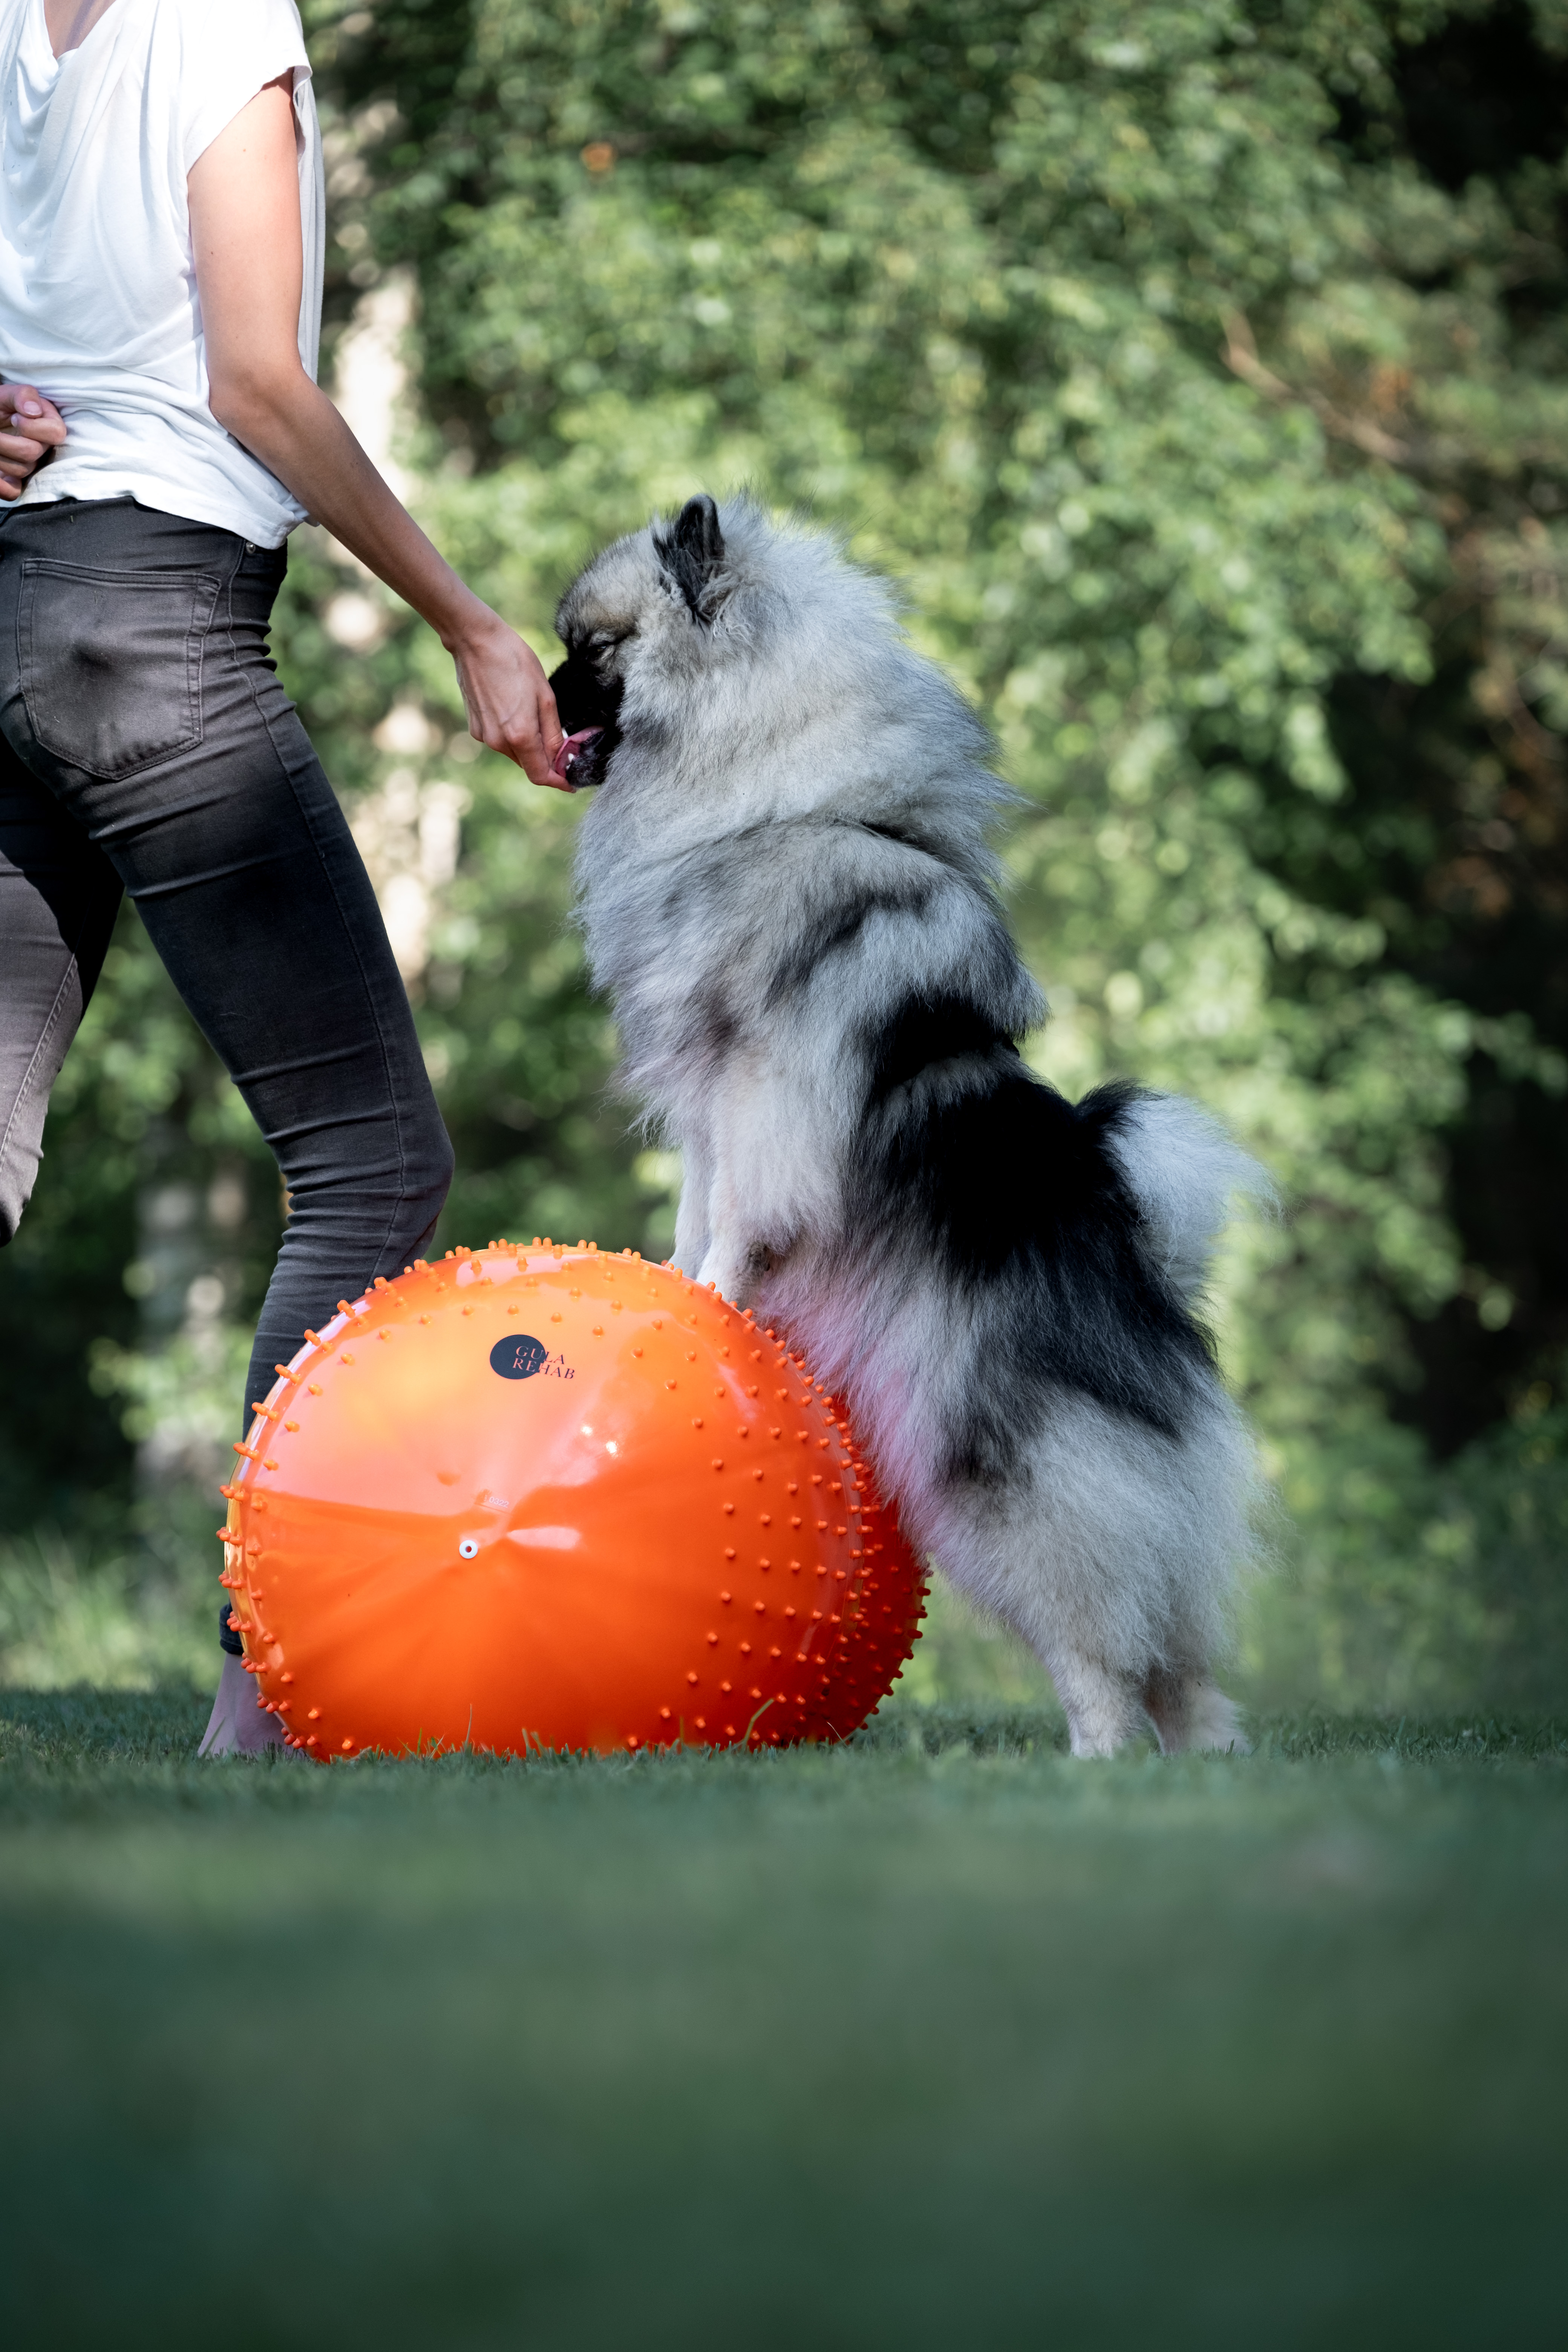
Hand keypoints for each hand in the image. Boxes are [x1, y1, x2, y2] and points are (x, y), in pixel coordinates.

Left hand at [0, 382, 64, 497]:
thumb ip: (23, 396)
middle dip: (7, 442)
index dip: (32, 428)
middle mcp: (42, 447)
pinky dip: (2, 487)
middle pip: (32, 453)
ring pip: (20, 470)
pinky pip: (13, 492)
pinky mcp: (15, 480)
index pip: (55, 433)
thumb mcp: (7, 394)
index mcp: (48, 425)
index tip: (14, 418)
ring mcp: (29, 465)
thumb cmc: (0, 405)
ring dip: (0, 457)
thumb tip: (33, 411)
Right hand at [449, 608, 567, 787]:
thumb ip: (554, 733)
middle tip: (562, 744)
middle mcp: (498, 742)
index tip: (572, 781)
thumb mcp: (545, 696)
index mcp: (520, 736)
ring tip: (536, 717)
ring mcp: (484, 736)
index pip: (541, 775)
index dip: (559, 781)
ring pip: (515, 753)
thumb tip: (562, 758)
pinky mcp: (475, 727)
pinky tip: (516, 710)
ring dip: (529, 746)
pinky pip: (500, 740)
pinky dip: (513, 735)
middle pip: (528, 765)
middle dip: (546, 760)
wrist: (475, 641)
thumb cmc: (514, 661)